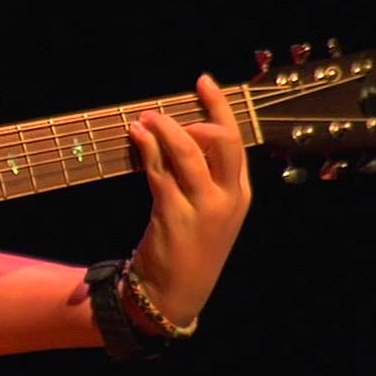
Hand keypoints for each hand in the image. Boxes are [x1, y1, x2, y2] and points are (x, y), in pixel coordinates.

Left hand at [127, 73, 251, 326]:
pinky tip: (137, 136)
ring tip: (146, 117)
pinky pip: (160, 173)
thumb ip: (200, 174)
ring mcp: (203, 209)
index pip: (236, 140)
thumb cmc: (189, 247)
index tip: (204, 82)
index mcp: (239, 194)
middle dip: (196, 113)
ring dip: (165, 129)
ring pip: (187, 153)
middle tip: (166, 107)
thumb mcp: (207, 210)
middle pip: (221, 141)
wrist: (175, 294)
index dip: (220, 107)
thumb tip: (177, 131)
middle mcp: (227, 199)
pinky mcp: (174, 217)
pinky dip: (147, 149)